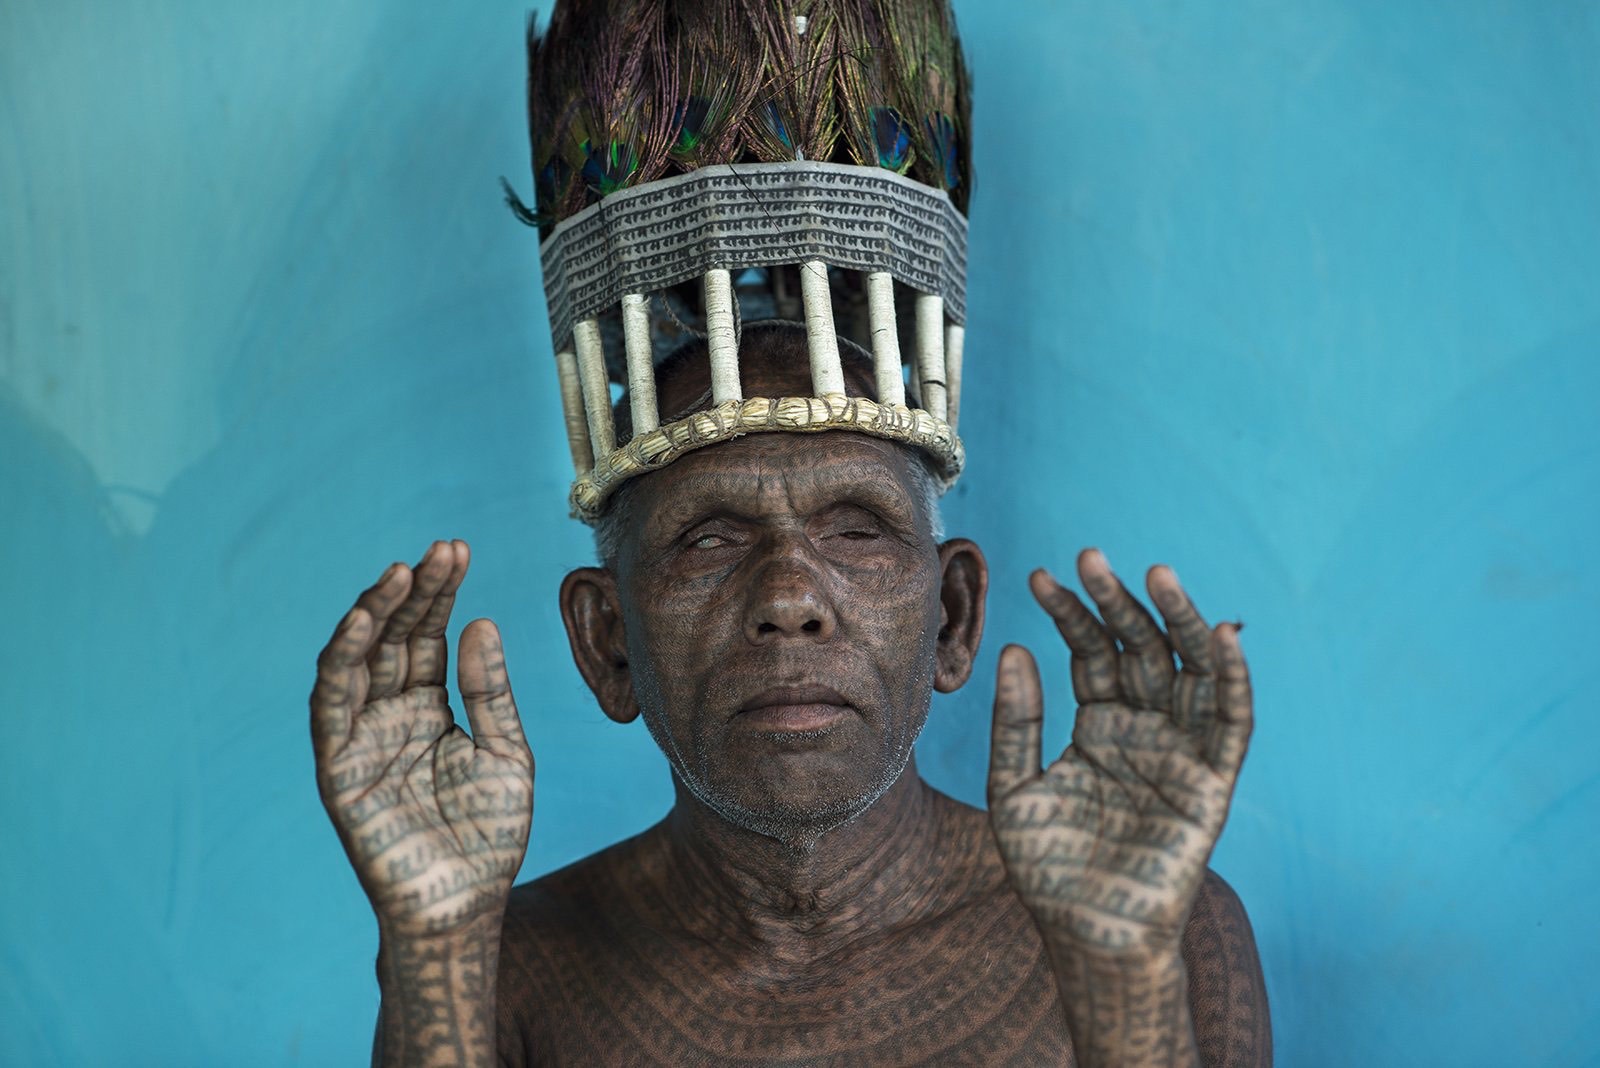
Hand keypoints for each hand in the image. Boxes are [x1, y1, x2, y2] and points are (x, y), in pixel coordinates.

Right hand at [310, 540, 533, 938]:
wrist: (465, 904)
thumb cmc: (489, 834)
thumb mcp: (506, 750)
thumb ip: (490, 690)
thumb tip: (482, 621)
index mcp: (431, 708)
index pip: (429, 636)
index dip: (439, 593)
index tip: (458, 550)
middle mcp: (391, 715)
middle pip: (395, 638)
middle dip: (414, 592)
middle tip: (440, 550)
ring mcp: (361, 738)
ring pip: (358, 660)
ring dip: (374, 613)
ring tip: (400, 571)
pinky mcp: (338, 768)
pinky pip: (331, 706)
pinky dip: (343, 661)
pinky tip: (365, 622)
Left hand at [987, 549, 1251, 959]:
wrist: (1087, 935)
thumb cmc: (1050, 868)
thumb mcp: (1014, 788)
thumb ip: (1017, 722)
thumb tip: (1016, 648)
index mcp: (1100, 726)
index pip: (1091, 653)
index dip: (1070, 613)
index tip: (1038, 575)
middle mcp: (1143, 730)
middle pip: (1140, 650)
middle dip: (1117, 602)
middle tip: (1090, 555)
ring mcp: (1180, 753)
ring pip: (1190, 672)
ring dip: (1180, 622)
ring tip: (1155, 574)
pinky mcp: (1213, 785)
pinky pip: (1232, 725)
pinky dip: (1234, 681)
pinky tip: (1223, 634)